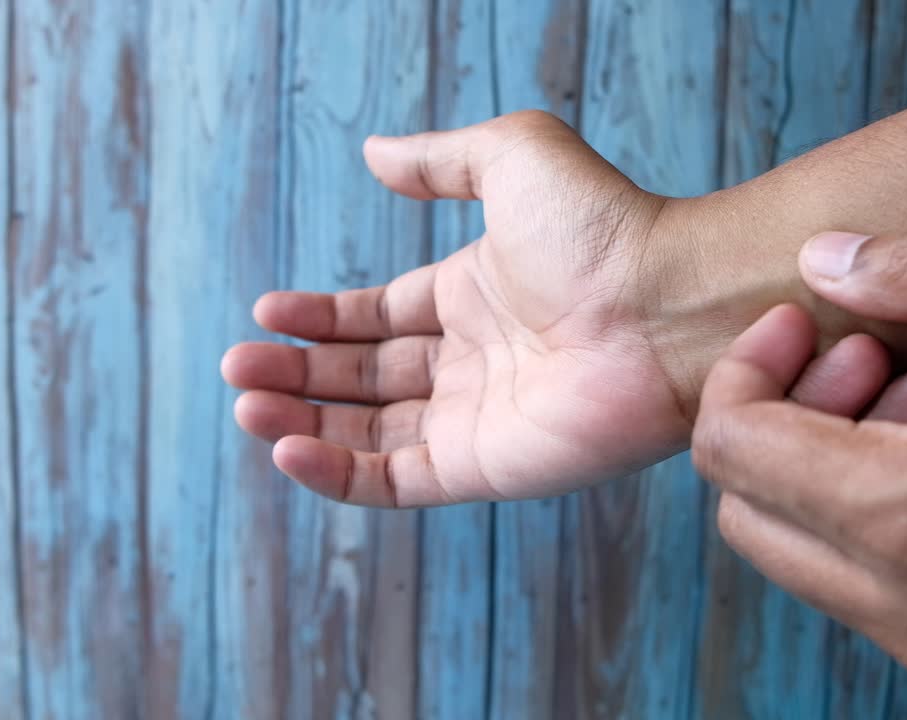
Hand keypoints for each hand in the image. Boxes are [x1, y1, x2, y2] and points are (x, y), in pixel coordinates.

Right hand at [221, 110, 879, 505]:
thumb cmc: (605, 227)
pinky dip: (337, 474)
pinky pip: (396, 479)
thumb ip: (436, 158)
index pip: (378, 317)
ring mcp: (476, 419)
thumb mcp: (511, 158)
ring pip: (368, 433)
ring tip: (247, 407)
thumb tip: (370, 152)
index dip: (320, 318)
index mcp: (472, 295)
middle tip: (237, 369)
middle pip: (363, 378)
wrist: (669, 305)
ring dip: (302, 423)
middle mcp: (470, 361)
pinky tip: (287, 450)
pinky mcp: (484, 468)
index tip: (266, 313)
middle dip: (296, 374)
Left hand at [693, 218, 906, 691]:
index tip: (804, 321)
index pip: (733, 449)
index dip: (748, 370)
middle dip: (788, 421)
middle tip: (877, 354)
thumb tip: (823, 259)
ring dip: (839, 466)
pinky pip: (884, 588)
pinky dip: (891, 513)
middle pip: (754, 511)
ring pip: (813, 556)